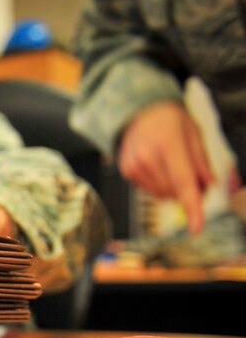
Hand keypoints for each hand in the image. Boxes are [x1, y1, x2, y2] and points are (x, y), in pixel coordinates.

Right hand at [118, 101, 213, 232]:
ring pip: (162, 195)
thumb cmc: (169, 119)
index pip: (183, 182)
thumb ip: (202, 160)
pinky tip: (158, 167)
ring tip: (172, 167)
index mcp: (168, 144)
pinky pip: (150, 190)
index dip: (192, 207)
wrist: (138, 111)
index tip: (196, 226)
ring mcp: (134, 166)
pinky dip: (159, 184)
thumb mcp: (194, 132)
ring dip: (172, 188)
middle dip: (187, 190)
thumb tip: (210, 186)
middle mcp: (147, 157)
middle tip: (192, 174)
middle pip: (174, 192)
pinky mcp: (127, 172)